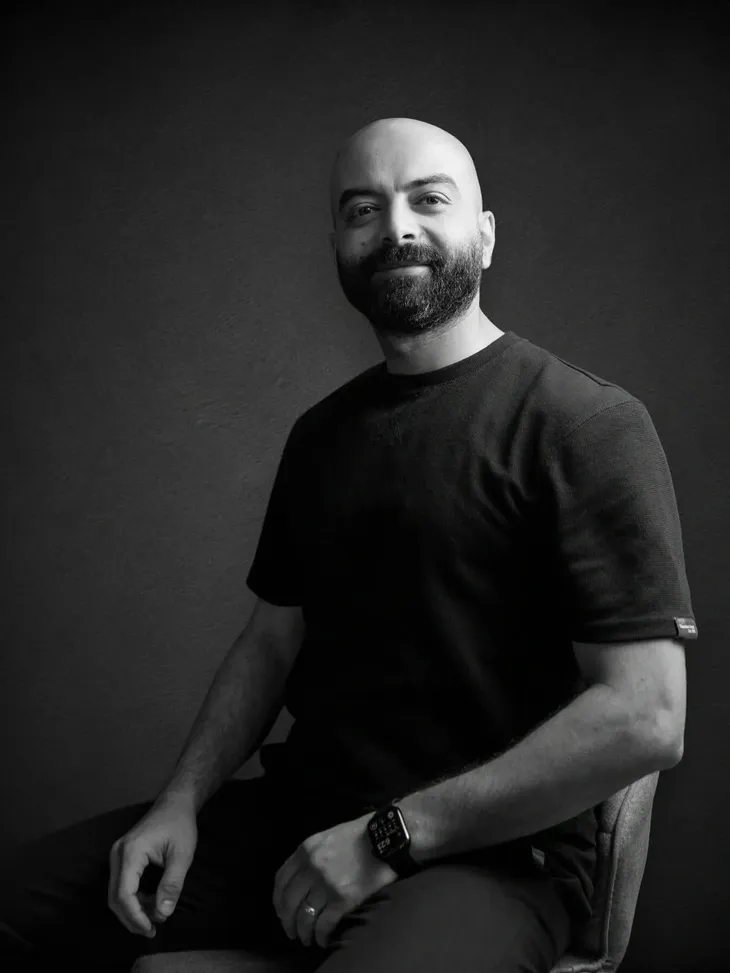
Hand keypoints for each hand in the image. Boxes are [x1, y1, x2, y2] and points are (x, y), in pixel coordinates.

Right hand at [108, 795, 197, 937]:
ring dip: (133, 910)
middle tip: (152, 931)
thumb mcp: (182, 855)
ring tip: (155, 918)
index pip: (123, 894)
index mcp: (130, 852)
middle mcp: (117, 854)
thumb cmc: (180, 825)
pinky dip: (134, 899)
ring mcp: (117, 855)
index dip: (135, 916)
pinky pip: (122, 885)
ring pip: (116, 893)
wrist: (175, 803)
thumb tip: (162, 914)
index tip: (150, 929)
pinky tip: (150, 903)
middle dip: (132, 918)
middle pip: (115, 897)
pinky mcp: (122, 857)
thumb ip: (171, 885)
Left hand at [272, 814, 397, 949]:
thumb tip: (301, 880)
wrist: (384, 839)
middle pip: (289, 902)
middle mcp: (311, 867)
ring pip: (304, 916)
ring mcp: (325, 884)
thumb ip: (310, 856)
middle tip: (291, 931)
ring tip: (306, 939)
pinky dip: (321, 935)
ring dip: (303, 932)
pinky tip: (323, 940)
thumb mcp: (326, 837)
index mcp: (305, 850)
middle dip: (287, 921)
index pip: (280, 881)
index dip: (278, 901)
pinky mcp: (342, 899)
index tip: (281, 912)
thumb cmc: (358, 835)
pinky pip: (324, 923)